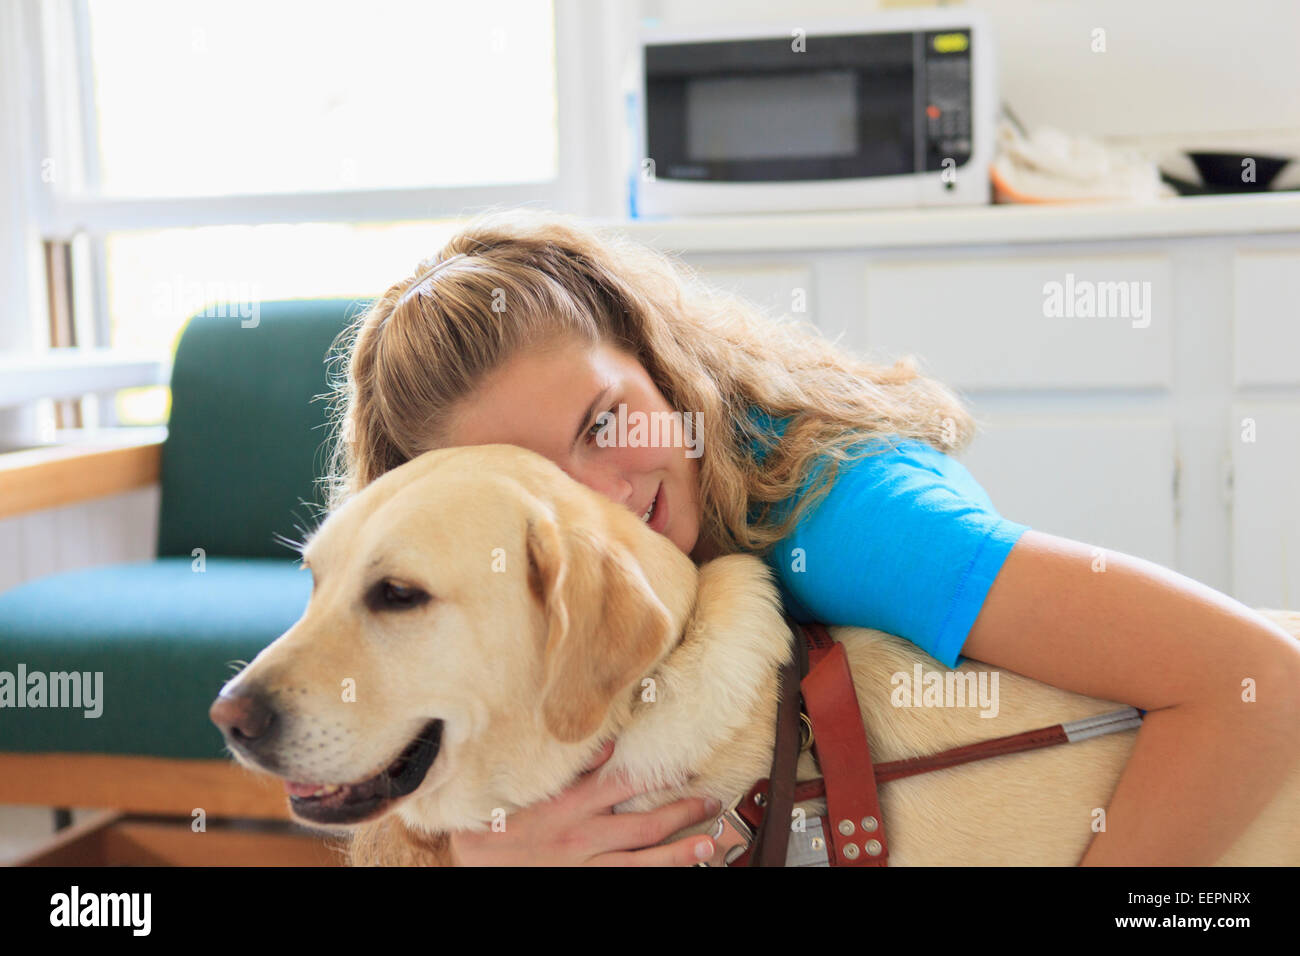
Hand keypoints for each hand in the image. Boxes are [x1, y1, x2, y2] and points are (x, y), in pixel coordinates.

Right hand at [448, 739, 720, 865]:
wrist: (470, 859)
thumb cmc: (496, 819)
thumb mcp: (528, 784)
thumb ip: (569, 768)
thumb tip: (609, 744)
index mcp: (569, 803)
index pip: (624, 783)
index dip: (659, 775)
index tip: (686, 764)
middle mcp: (582, 835)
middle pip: (644, 823)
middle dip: (681, 812)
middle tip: (711, 802)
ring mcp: (583, 866)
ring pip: (642, 861)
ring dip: (679, 851)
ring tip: (710, 844)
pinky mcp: (582, 884)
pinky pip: (623, 880)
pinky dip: (651, 875)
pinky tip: (675, 872)